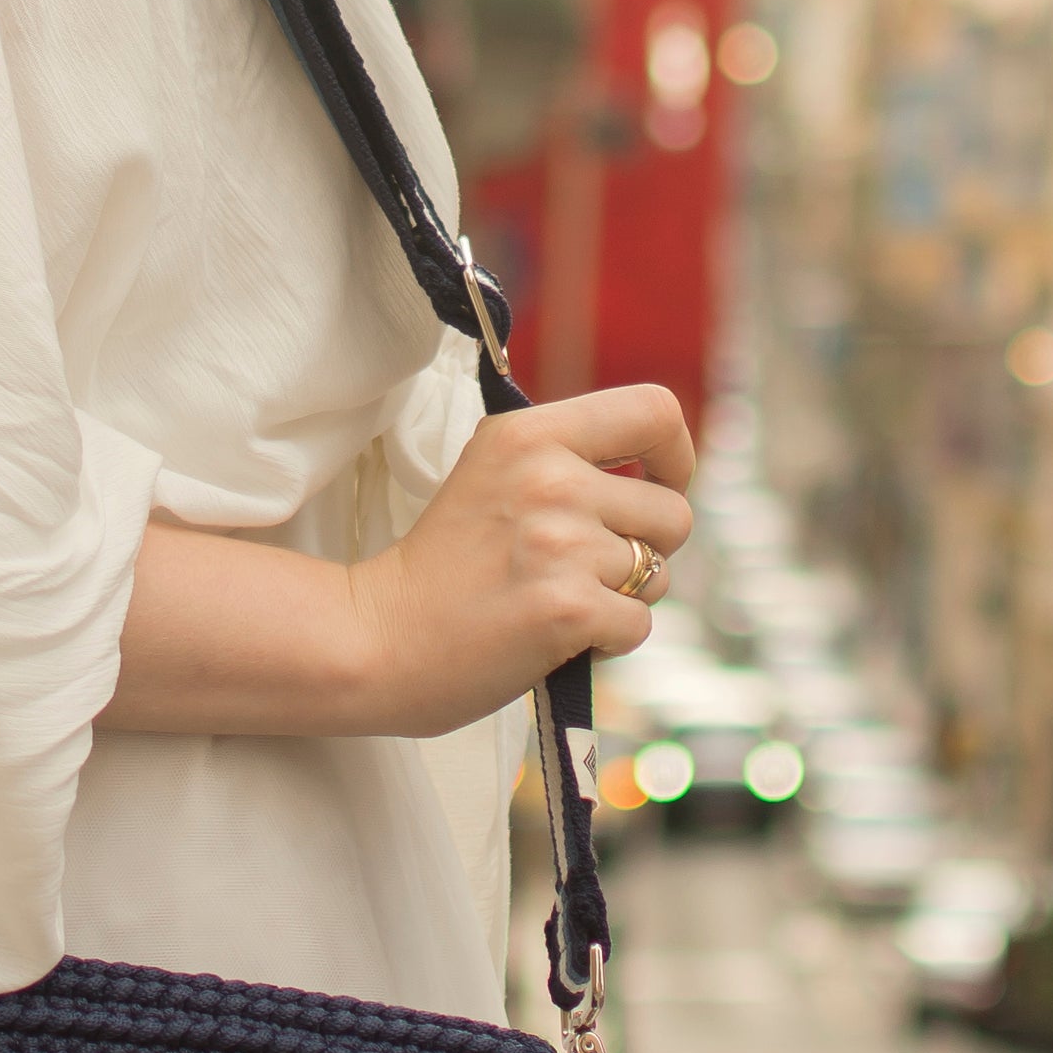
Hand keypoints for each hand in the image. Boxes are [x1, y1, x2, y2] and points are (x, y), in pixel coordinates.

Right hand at [348, 384, 693, 735]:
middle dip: (647, 550)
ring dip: (622, 598)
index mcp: (531, 434)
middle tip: (588, 569)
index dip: (676, 454)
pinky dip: (607, 642)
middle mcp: (551, 479)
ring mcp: (560, 544)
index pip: (655, 410)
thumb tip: (656, 468)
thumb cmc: (442, 565)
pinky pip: (638, 625)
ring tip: (561, 600)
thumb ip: (563, 458)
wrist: (375, 636)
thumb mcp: (492, 473)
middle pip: (673, 512)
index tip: (656, 484)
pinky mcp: (568, 608)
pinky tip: (556, 636)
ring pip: (658, 574)